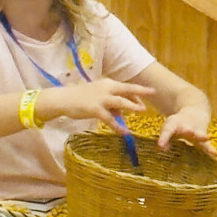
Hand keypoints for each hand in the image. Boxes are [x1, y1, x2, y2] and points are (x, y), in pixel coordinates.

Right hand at [37, 78, 153, 132]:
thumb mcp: (98, 97)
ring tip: (142, 111)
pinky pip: (109, 119)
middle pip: (127, 89)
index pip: (126, 87)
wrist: (63, 99)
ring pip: (120, 102)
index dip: (138, 91)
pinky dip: (117, 126)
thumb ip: (111, 103)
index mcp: (108, 84)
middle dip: (141, 92)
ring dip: (132, 106)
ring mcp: (100, 99)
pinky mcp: (94, 109)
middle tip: (153, 93)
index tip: (148, 95)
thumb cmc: (81, 98)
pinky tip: (125, 132)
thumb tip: (122, 113)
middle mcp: (106, 89)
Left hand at [158, 106, 216, 157]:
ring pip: (200, 135)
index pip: (168, 131)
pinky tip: (216, 155)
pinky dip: (212, 150)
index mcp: (174, 124)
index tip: (160, 146)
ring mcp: (197, 132)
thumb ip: (165, 139)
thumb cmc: (178, 124)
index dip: (164, 138)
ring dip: (202, 136)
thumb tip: (163, 150)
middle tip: (189, 132)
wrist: (195, 114)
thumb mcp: (169, 129)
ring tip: (205, 138)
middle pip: (187, 129)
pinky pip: (208, 145)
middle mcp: (187, 127)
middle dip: (188, 131)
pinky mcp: (205, 139)